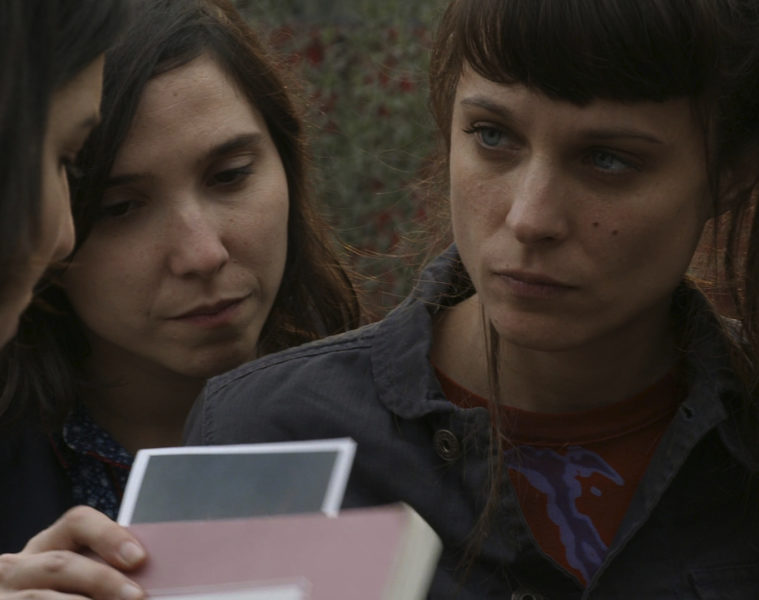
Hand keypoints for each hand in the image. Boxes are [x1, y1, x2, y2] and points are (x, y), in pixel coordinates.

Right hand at [0, 505, 145, 598]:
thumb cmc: (53, 595)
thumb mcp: (70, 579)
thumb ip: (98, 571)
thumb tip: (144, 579)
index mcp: (45, 546)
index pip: (78, 522)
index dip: (109, 536)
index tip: (138, 558)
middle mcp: (18, 568)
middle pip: (62, 563)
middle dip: (103, 580)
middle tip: (136, 596)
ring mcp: (5, 596)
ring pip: (43, 598)